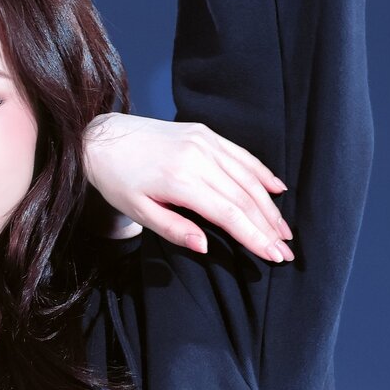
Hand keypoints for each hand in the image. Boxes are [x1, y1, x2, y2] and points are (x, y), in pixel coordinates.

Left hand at [82, 114, 295, 263]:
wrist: (102, 139)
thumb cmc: (117, 180)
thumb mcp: (137, 211)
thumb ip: (173, 229)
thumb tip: (206, 247)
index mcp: (180, 180)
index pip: (229, 213)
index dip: (254, 236)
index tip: (273, 256)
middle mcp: (198, 156)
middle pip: (245, 197)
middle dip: (269, 226)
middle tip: (286, 251)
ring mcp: (204, 141)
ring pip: (248, 177)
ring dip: (270, 205)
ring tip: (284, 230)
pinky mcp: (204, 132)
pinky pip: (241, 155)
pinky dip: (262, 173)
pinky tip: (278, 190)